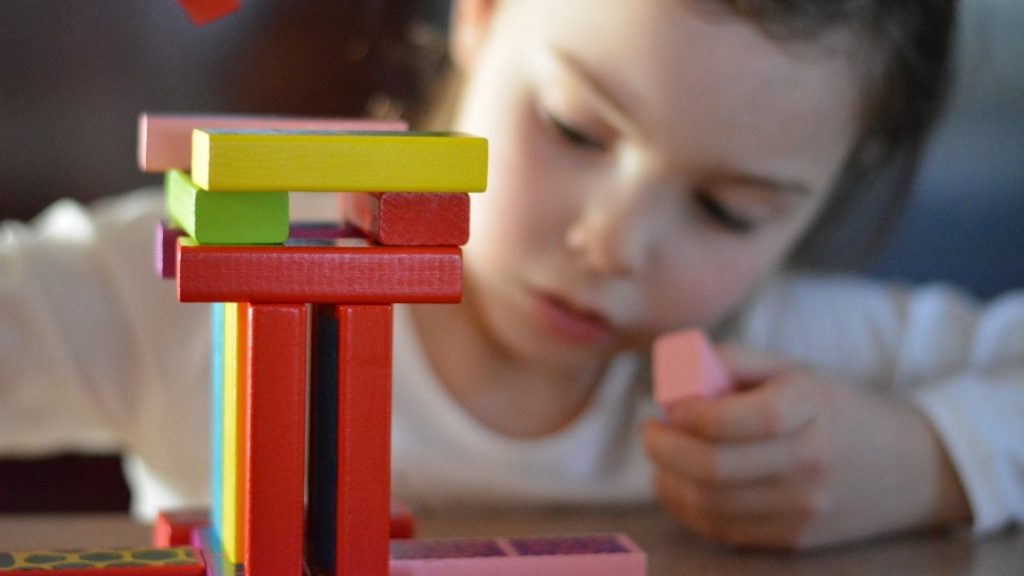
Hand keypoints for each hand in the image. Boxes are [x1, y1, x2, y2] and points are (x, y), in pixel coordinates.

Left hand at [643, 344, 970, 548]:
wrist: (907, 467)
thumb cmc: (834, 408)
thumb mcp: (793, 370)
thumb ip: (733, 363)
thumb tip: (673, 376)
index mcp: (810, 408)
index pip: (732, 420)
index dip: (686, 415)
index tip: (669, 406)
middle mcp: (809, 463)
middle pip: (713, 468)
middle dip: (664, 448)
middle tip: (649, 431)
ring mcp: (803, 508)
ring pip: (710, 504)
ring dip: (668, 479)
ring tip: (660, 456)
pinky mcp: (794, 538)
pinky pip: (723, 529)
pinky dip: (686, 507)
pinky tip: (676, 484)